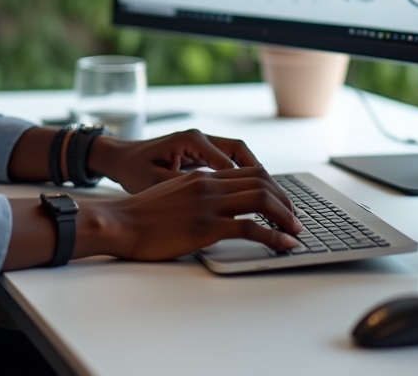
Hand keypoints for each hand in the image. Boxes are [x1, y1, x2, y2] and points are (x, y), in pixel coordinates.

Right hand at [77, 165, 302, 261]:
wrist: (121, 221)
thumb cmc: (142, 213)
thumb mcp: (174, 193)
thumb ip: (198, 193)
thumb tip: (218, 205)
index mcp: (202, 175)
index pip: (249, 172)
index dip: (272, 187)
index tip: (282, 204)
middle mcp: (209, 184)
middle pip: (261, 182)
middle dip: (285, 201)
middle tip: (295, 219)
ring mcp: (208, 204)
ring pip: (261, 200)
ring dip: (285, 217)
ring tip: (295, 232)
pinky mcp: (206, 227)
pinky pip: (250, 228)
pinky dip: (273, 237)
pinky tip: (283, 245)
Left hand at [87, 128, 269, 193]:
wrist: (118, 157)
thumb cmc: (133, 170)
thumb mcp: (156, 182)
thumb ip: (185, 188)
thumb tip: (212, 200)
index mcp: (192, 141)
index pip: (232, 161)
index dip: (252, 184)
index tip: (268, 205)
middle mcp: (201, 138)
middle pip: (243, 154)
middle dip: (264, 179)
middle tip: (282, 204)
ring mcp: (202, 144)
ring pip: (240, 156)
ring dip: (257, 176)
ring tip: (275, 202)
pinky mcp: (201, 154)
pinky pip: (230, 161)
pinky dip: (244, 176)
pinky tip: (254, 196)